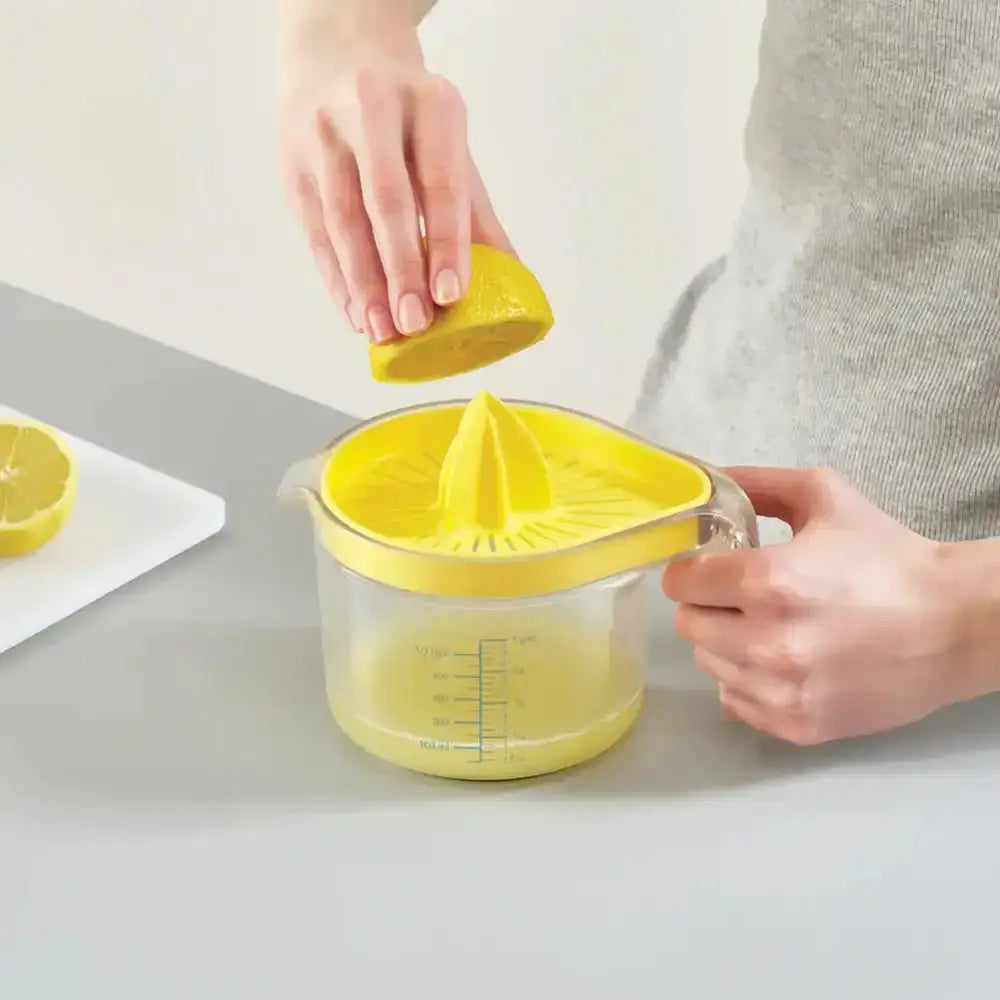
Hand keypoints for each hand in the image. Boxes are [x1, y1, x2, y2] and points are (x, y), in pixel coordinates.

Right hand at [278, 21, 513, 342]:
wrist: (338, 58)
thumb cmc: (408, 120)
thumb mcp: (449, 149)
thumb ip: (476, 214)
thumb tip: (512, 282)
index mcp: (429, 104)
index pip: (440, 181)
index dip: (445, 242)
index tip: (450, 294)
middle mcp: (371, 109)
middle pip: (385, 201)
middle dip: (400, 269)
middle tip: (414, 322)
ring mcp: (323, 135)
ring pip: (342, 220)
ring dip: (363, 284)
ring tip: (382, 330)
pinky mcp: (293, 165)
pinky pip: (314, 233)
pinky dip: (336, 279)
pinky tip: (355, 313)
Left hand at [662, 467, 979, 744]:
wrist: (955, 625)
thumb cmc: (889, 557)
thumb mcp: (825, 497)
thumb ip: (758, 484)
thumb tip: (707, 478)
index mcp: (767, 581)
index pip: (682, 582)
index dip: (691, 570)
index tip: (709, 568)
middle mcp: (766, 642)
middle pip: (688, 625)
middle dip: (707, 605)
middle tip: (740, 597)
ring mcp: (781, 690)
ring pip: (709, 664)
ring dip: (726, 643)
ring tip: (768, 628)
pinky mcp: (798, 724)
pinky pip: (735, 703)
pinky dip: (746, 682)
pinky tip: (780, 662)